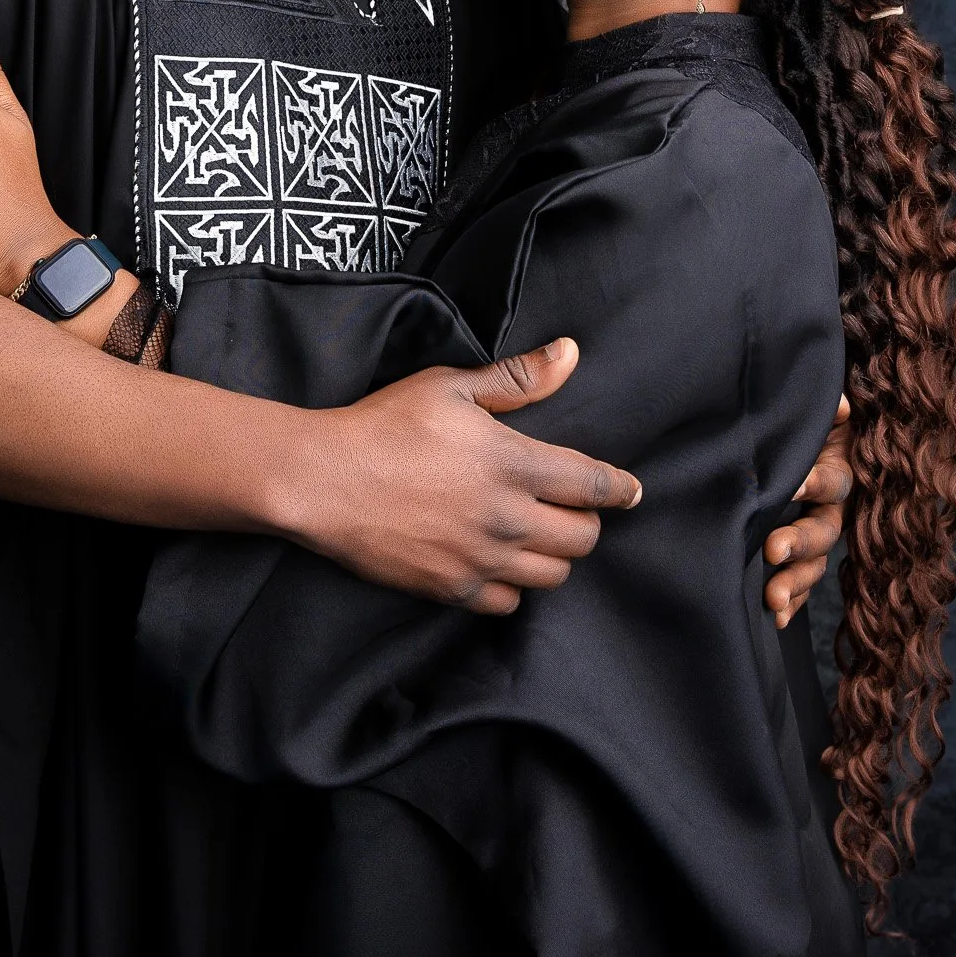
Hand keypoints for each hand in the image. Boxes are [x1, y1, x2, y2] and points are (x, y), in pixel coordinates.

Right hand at [280, 337, 643, 614]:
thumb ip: (517, 379)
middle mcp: (507, 517)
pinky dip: (514, 585)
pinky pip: (508, 603)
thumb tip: (571, 354)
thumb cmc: (384, 424)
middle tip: (570, 508)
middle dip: (586, 522)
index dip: (621, 489)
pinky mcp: (452, 588)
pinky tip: (500, 561)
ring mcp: (480, 558)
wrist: (322, 480)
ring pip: (552, 574)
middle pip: (583, 538)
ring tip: (537, 534)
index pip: (593, 485)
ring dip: (554, 555)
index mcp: (513, 463)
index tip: (632, 491)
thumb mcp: (450, 388)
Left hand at [763, 394, 851, 627]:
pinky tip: (774, 618)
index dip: (815, 483)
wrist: (806, 440)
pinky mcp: (804, 556)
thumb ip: (830, 411)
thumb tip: (840, 405)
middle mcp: (834, 509)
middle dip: (799, 542)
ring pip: (814, 564)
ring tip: (772, 600)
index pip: (833, 481)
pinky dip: (791, 602)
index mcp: (839, 472)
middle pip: (823, 531)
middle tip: (773, 550)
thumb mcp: (821, 415)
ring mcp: (820, 536)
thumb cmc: (810, 426)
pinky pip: (802, 583)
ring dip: (794, 584)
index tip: (795, 486)